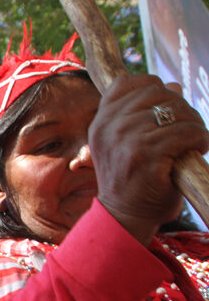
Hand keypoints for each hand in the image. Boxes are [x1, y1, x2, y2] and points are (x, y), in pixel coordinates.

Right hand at [91, 74, 208, 243]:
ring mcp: (126, 139)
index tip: (163, 110)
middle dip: (180, 108)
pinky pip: (186, 131)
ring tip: (191, 143)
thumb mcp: (127, 144)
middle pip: (158, 92)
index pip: (128, 83)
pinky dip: (199, 139)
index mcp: (101, 122)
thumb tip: (174, 85)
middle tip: (185, 130)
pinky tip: (195, 151)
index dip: (154, 89)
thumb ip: (144, 114)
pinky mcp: (146, 153)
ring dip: (193, 125)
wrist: (126, 217)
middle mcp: (109, 127)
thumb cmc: (133, 182)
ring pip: (176, 110)